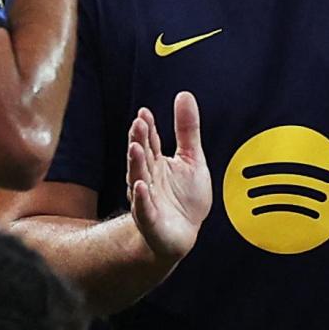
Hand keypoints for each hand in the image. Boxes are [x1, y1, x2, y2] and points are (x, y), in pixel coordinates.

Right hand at [126, 92, 211, 261]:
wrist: (183, 235)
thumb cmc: (185, 198)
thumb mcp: (192, 159)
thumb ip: (187, 129)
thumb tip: (184, 94)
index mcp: (156, 162)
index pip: (150, 141)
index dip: (148, 128)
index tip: (145, 113)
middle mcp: (148, 178)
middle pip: (142, 157)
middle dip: (139, 140)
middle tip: (138, 124)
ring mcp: (147, 199)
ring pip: (139, 179)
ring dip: (136, 164)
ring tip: (135, 149)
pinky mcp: (151, 221)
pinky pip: (144, 209)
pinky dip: (141, 199)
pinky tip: (141, 187)